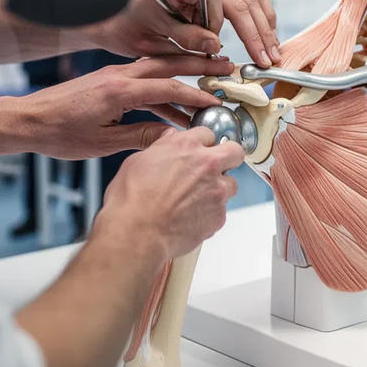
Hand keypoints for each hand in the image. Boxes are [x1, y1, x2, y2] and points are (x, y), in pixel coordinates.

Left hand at [21, 55, 233, 159]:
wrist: (27, 120)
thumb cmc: (58, 133)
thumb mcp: (102, 143)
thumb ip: (139, 136)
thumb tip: (171, 136)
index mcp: (119, 91)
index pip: (168, 88)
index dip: (195, 95)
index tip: (216, 100)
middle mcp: (118, 77)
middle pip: (168, 65)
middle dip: (198, 66)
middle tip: (224, 66)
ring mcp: (113, 76)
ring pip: (157, 69)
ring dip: (183, 73)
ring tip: (207, 81)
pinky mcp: (108, 82)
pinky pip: (143, 80)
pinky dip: (162, 88)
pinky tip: (174, 106)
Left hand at [94, 0, 279, 66]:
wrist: (125, 18)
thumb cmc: (134, 28)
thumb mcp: (152, 39)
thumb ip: (184, 39)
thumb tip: (216, 44)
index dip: (219, 21)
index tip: (215, 47)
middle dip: (257, 30)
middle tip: (266, 59)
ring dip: (265, 22)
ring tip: (271, 50)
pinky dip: (259, 14)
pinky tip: (264, 36)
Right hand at [99, 127, 242, 259]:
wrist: (136, 233)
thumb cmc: (131, 199)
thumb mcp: (138, 160)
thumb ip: (161, 148)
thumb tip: (169, 141)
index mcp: (186, 146)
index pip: (208, 133)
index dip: (202, 143)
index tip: (199, 150)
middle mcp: (207, 165)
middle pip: (234, 152)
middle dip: (227, 158)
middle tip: (214, 167)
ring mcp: (216, 191)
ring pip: (231, 184)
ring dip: (219, 188)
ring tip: (197, 199)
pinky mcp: (218, 216)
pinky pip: (221, 210)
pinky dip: (210, 213)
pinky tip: (191, 217)